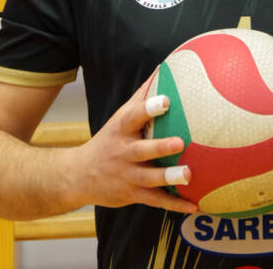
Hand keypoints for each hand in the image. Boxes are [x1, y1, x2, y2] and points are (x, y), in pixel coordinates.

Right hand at [68, 80, 197, 213]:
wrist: (78, 175)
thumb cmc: (110, 138)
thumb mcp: (121, 116)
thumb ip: (143, 95)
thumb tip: (165, 67)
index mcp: (121, 129)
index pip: (133, 116)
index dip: (148, 108)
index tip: (166, 101)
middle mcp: (123, 152)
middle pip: (141, 150)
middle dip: (160, 147)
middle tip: (180, 142)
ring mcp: (127, 175)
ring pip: (149, 178)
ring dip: (169, 177)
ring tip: (189, 175)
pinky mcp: (133, 194)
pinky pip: (156, 201)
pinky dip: (175, 204)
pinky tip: (194, 204)